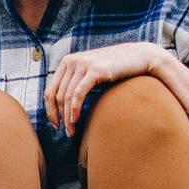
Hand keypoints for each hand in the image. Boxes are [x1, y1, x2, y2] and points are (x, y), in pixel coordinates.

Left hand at [44, 41, 165, 136]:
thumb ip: (77, 82)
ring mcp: (83, 64)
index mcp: (67, 62)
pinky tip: (75, 120)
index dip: (49, 110)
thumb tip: (63, 104)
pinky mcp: (95, 70)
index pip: (50, 90)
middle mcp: (72, 61)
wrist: (139, 56)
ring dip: (67, 117)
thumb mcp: (91, 73)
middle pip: (57, 96)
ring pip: (66, 97)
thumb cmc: (116, 69)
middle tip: (66, 132)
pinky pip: (78, 93)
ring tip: (71, 131)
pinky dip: (74, 108)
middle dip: (59, 117)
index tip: (55, 125)